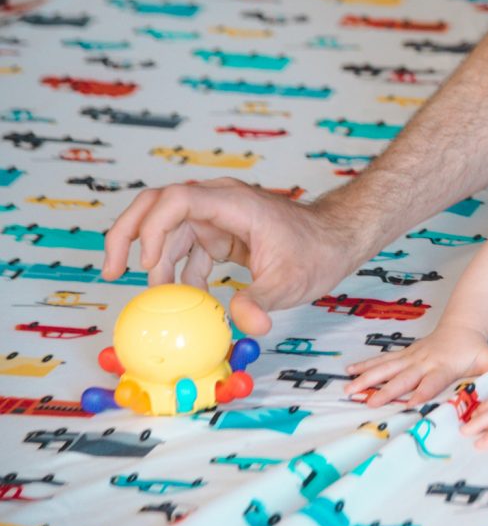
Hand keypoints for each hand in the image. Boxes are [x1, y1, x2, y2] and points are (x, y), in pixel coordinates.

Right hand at [101, 177, 366, 334]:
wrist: (338, 240)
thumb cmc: (318, 252)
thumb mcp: (290, 282)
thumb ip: (261, 302)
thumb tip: (243, 326)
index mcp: (233, 203)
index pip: (176, 199)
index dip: (153, 228)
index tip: (149, 265)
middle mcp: (220, 203)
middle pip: (157, 204)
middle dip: (128, 233)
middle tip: (111, 269)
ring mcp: (219, 216)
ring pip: (168, 228)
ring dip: (154, 261)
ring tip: (151, 296)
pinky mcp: (222, 234)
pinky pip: (187, 248)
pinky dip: (178, 271)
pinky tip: (181, 298)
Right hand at [345, 325, 487, 407]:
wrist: (462, 325)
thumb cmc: (475, 349)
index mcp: (443, 366)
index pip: (431, 382)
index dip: (420, 392)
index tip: (407, 405)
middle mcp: (424, 361)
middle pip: (403, 377)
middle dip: (386, 390)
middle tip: (369, 402)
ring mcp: (412, 356)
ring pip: (387, 367)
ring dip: (367, 378)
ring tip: (348, 389)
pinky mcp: (404, 354)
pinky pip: (383, 360)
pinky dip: (365, 365)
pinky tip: (348, 371)